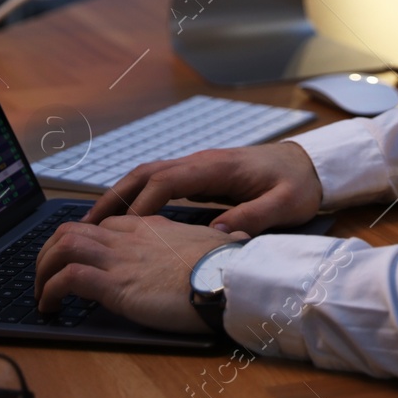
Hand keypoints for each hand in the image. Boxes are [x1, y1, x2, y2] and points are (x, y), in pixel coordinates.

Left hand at [33, 215, 246, 331]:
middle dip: (50, 251)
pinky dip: (51, 291)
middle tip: (45, 275)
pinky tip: (50, 306)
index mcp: (152, 227)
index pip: (107, 224)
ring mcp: (120, 258)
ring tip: (40, 293)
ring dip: (43, 269)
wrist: (229, 278)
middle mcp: (130, 237)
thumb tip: (230, 237)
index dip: (85, 240)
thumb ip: (212, 238)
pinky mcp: (116, 284)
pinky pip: (68, 278)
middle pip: (73, 230)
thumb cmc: (229, 266)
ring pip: (62, 246)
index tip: (79, 259)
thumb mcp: (216, 243)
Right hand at [85, 141, 323, 234]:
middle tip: (87, 224)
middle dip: (115, 197)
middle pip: (146, 174)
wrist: (310, 164)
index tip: (125, 231)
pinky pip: (159, 183)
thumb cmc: (299, 185)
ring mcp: (198, 167)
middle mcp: (200, 162)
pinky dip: (137, 198)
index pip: (167, 181)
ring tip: (95, 224)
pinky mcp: (199, 176)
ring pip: (148, 176)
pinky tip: (126, 220)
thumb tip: (215, 235)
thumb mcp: (284, 205)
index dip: (144, 205)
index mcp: (217, 168)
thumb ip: (252, 217)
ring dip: (120, 197)